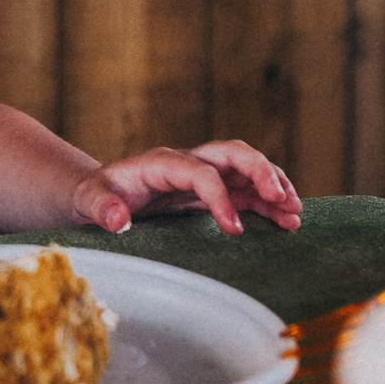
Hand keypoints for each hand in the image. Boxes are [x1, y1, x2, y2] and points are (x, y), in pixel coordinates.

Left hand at [69, 140, 301, 235]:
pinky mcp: (212, 192)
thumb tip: (118, 220)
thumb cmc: (95, 197)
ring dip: (274, 187)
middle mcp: (187, 162)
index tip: (232, 229)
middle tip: (284, 199)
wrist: (99, 196)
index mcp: (160, 163)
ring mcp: (203, 175)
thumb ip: (101, 208)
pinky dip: (269, 203)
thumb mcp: (89, 201)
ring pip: (246, 170)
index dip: (218, 196)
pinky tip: (288, 220)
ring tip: (295, 213)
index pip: (199, 171)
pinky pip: (247, 192)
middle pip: (231, 154)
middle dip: (260, 172)